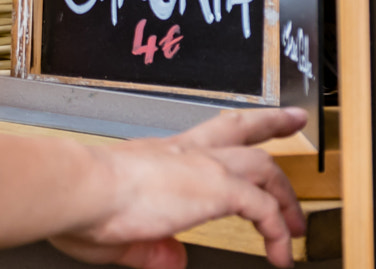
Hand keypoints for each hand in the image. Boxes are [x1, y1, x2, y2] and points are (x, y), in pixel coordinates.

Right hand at [48, 108, 307, 268]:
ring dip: (285, 193)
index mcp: (160, 157)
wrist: (79, 189)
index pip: (202, 138)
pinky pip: (263, 208)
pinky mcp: (216, 187)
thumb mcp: (123, 232)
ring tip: (296, 224)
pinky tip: (279, 253)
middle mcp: (183, 153)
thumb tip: (173, 259)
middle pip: (238, 129)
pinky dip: (277, 230)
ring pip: (261, 164)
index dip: (224, 134)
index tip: (239, 133)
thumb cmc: (82, 205)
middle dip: (270, 123)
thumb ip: (153, 248)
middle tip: (293, 120)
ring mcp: (202, 166)